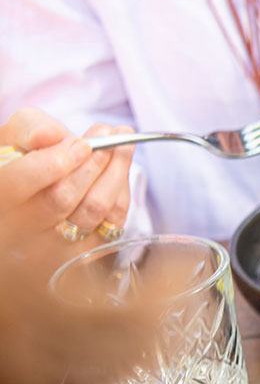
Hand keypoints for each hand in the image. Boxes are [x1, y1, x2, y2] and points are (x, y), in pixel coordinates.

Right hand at [0, 108, 134, 248]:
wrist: (33, 206)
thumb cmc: (21, 165)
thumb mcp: (13, 141)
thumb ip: (27, 129)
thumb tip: (50, 134)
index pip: (17, 183)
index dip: (53, 161)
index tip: (82, 143)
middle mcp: (19, 228)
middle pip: (60, 198)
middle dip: (91, 163)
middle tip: (108, 133)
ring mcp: (53, 246)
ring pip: (91, 210)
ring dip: (114, 172)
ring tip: (122, 143)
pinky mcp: (85, 254)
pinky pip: (112, 222)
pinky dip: (120, 191)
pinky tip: (120, 168)